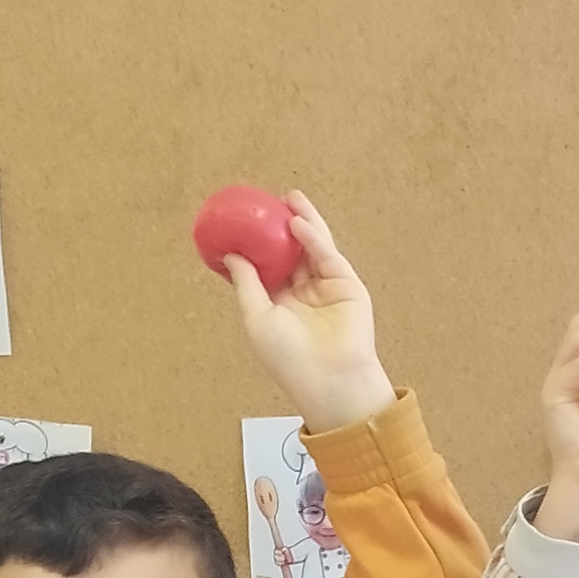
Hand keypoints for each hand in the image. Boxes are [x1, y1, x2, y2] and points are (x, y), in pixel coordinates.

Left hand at [221, 192, 392, 427]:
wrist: (328, 379)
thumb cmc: (288, 358)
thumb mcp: (256, 317)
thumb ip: (246, 283)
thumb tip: (231, 255)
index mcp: (280, 304)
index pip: (268, 266)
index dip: (258, 243)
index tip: (245, 220)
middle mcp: (304, 294)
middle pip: (291, 252)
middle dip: (282, 226)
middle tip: (270, 201)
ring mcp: (327, 288)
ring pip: (313, 248)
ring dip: (302, 222)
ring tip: (290, 199)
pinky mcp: (347, 286)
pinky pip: (328, 256)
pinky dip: (314, 238)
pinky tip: (298, 224)